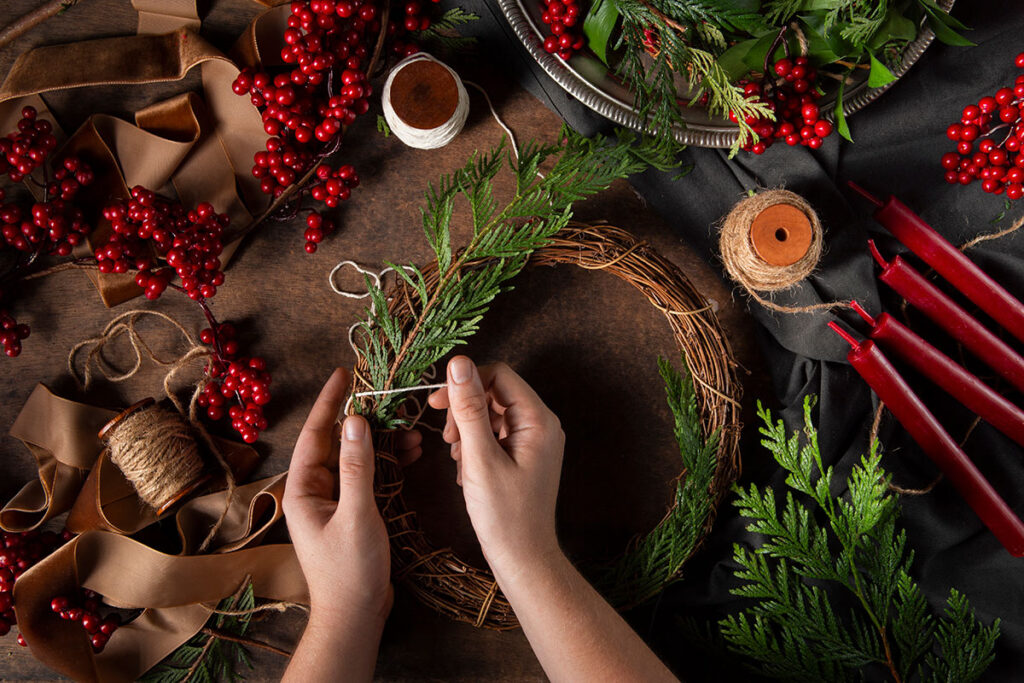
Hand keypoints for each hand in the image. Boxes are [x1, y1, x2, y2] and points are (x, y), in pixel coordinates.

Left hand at [283, 367, 421, 625]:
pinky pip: (367, 475)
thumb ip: (357, 467)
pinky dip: (386, 461)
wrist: (354, 614)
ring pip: (355, 457)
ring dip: (381, 441)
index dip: (330, 402)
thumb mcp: (357, 515)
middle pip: (336, 441)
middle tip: (388, 397)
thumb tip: (356, 422)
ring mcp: (333, 501)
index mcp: (303, 489)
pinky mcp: (351, 511)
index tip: (343, 373)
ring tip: (410, 430)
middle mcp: (314, 490)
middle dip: (363, 419)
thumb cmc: (350, 570)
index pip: (315, 434)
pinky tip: (408, 454)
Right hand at [427, 357, 564, 575]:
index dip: (465, 383)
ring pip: (491, 414)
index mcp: (538, 420)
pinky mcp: (523, 455)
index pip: (499, 375)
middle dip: (465, 411)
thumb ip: (469, 409)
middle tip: (447, 439)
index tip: (436, 404)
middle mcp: (541, 425)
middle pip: (494, 393)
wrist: (523, 559)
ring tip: (459, 460)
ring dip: (468, 430)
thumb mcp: (480, 458)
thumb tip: (458, 364)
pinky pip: (494, 434)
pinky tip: (467, 470)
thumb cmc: (505, 515)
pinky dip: (475, 446)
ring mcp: (533, 441)